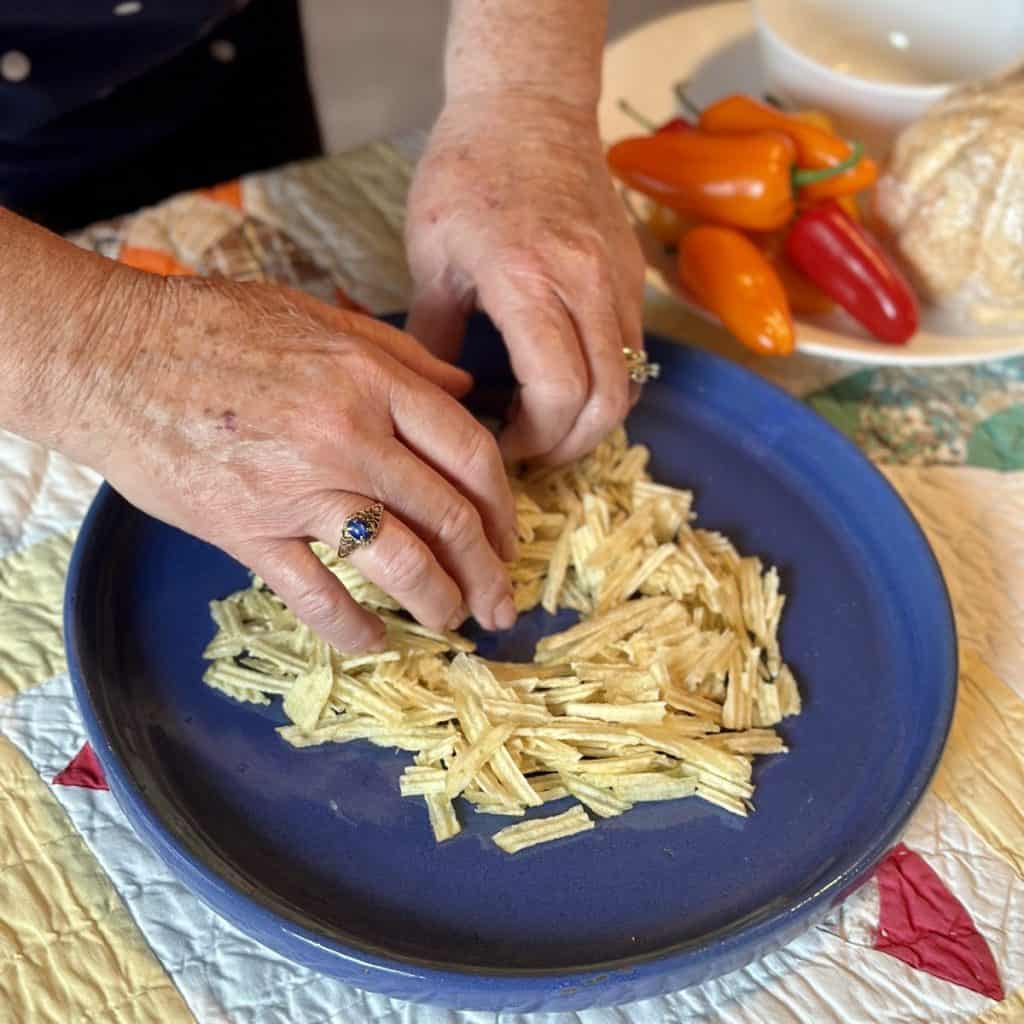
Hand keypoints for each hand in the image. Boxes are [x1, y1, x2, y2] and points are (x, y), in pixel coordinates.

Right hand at [72, 273, 518, 650]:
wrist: (111, 355)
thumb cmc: (214, 328)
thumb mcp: (319, 317)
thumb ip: (400, 354)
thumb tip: (465, 389)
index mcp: (372, 381)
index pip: (471, 454)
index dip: (502, 508)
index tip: (507, 540)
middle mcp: (348, 437)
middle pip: (448, 516)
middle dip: (487, 571)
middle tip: (499, 605)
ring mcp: (298, 488)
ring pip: (398, 561)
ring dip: (438, 602)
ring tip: (453, 623)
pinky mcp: (247, 531)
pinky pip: (316, 595)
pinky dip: (354, 628)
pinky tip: (375, 641)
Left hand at [405, 93, 646, 465]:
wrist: (529, 103)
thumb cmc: (465, 172)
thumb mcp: (431, 255)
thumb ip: (434, 337)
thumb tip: (436, 403)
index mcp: (528, 279)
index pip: (558, 394)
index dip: (533, 439)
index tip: (499, 445)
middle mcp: (587, 283)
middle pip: (609, 401)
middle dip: (570, 447)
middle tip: (530, 454)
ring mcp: (619, 278)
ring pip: (631, 381)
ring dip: (593, 421)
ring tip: (547, 425)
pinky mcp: (634, 274)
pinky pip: (634, 350)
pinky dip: (606, 384)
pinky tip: (566, 382)